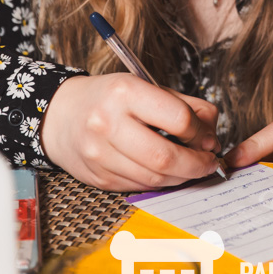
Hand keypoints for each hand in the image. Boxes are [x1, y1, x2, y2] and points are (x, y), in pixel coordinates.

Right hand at [40, 73, 222, 191]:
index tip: (207, 138)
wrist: (60, 116)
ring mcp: (100, 154)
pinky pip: (139, 186)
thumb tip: (211, 134)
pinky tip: (166, 173)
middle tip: (209, 162)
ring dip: (181, 177)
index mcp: (125, 93)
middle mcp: (108, 123)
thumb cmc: (109, 98)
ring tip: (191, 168)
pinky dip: (160, 182)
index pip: (178, 118)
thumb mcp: (145, 87)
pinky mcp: (98, 177)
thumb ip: (184, 106)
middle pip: (166, 156)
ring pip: (155, 178)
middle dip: (197, 164)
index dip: (200, 132)